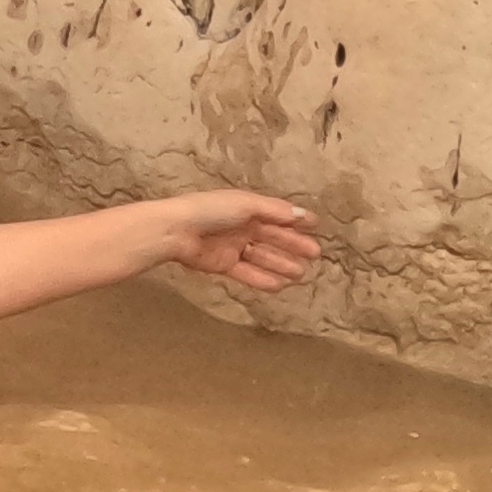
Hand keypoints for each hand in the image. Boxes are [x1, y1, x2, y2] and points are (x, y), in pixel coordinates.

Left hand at [152, 192, 320, 290]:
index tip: (316, 226)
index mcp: (247, 208)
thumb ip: (274, 211)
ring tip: (301, 274)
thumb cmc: (211, 211)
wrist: (176, 231)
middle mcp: (241, 226)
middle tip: (315, 254)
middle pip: (272, 237)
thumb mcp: (245, 205)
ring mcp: (232, 246)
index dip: (295, 220)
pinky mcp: (222, 265)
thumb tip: (303, 214)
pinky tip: (280, 286)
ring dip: (281, 264)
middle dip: (293, 245)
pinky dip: (262, 279)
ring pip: (262, 257)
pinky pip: (247, 273)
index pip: (276, 215)